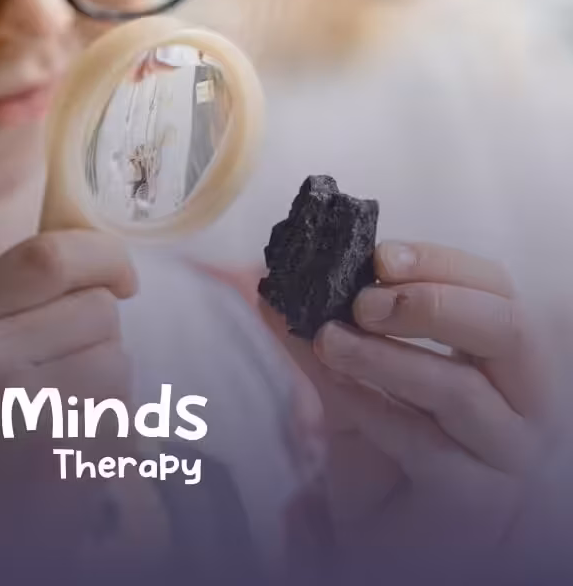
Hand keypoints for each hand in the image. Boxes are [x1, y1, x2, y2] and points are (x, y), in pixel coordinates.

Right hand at [0, 232, 140, 576]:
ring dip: (107, 385)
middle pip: (97, 308)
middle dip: (100, 336)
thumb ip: (20, 296)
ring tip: (60, 416)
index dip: (102, 256)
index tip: (122, 276)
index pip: (47, 256)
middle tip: (59, 377)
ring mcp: (16, 408)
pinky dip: (112, 428)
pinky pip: (124, 412)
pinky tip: (70, 448)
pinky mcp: (58, 454)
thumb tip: (106, 251)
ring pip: (119, 359)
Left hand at [266, 242, 552, 569]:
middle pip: (505, 329)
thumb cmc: (379, 449)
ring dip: (386, 355)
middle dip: (431, 302)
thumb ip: (318, 332)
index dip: (441, 264)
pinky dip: (372, 404)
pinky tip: (334, 382)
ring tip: (327, 337)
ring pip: (460, 388)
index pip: (495, 290)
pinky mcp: (477, 498)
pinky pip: (425, 443)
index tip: (379, 254)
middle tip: (363, 298)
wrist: (378, 536)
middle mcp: (521, 401)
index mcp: (499, 357)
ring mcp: (506, 452)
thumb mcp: (347, 378)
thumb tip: (270, 287)